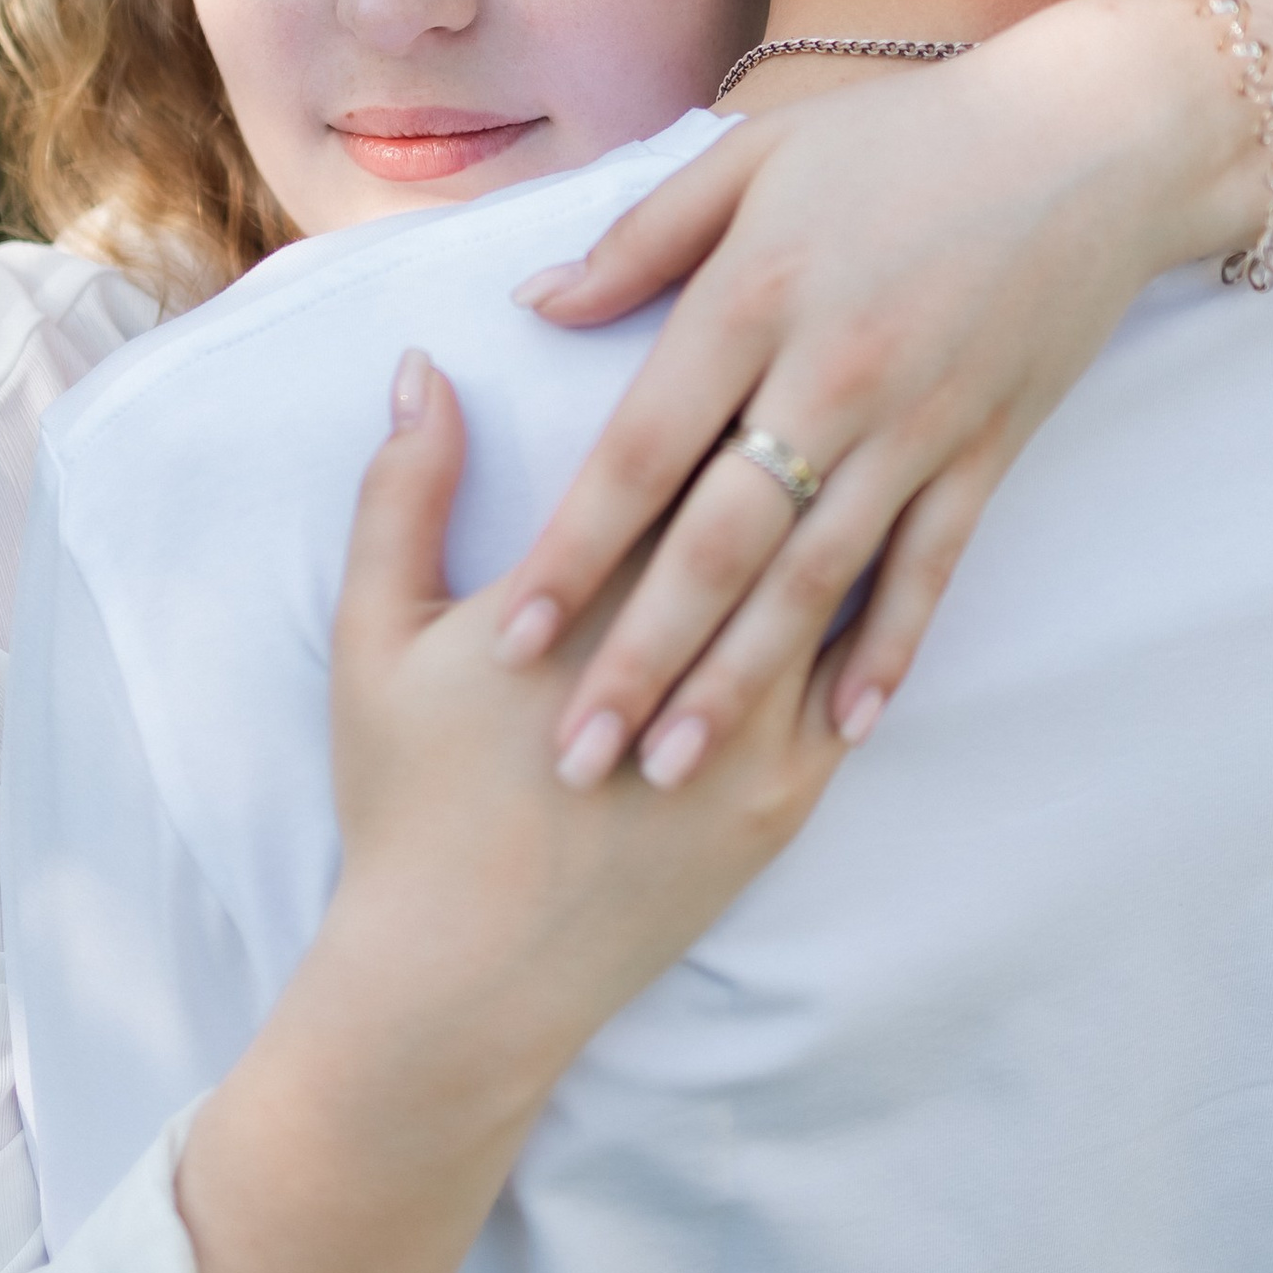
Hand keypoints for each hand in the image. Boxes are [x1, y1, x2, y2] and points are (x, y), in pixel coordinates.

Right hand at [322, 351, 854, 1098]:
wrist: (464, 978)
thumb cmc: (408, 798)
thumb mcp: (376, 637)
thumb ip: (404, 493)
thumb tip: (426, 368)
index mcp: (583, 596)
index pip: (677, 447)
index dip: (722, 362)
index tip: (756, 294)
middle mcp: (684, 653)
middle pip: (771, 498)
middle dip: (806, 411)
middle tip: (847, 323)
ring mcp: (751, 733)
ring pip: (832, 582)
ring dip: (857, 497)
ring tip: (890, 412)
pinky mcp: (788, 798)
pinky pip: (856, 681)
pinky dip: (875, 612)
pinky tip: (896, 544)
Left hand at [489, 0, 1262, 793]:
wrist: (1091, 139)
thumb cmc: (903, 138)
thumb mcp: (756, 154)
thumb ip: (643, 238)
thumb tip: (536, 305)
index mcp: (755, 296)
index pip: (641, 450)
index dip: (573, 551)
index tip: (512, 638)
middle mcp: (832, 373)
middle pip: (717, 544)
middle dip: (640, 660)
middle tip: (576, 760)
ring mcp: (918, 423)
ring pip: (815, 579)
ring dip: (743, 683)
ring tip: (676, 769)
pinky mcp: (988, 450)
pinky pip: (931, 569)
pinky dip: (889, 649)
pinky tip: (844, 728)